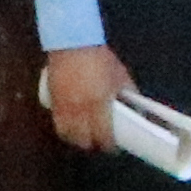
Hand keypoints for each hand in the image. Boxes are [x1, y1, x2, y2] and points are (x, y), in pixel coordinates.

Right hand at [42, 42, 138, 156]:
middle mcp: (80, 109)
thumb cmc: (100, 59)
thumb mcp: (120, 75)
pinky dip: (66, 130)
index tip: (114, 147)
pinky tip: (72, 128)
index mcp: (99, 103)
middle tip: (100, 142)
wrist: (72, 44)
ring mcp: (64, 106)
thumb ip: (127, 93)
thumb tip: (137, 108)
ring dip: (77, 139)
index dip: (109, 145)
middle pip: (84, 141)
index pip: (103, 135)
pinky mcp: (52, 102)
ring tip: (85, 137)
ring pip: (68, 135)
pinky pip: (58, 124)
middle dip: (93, 145)